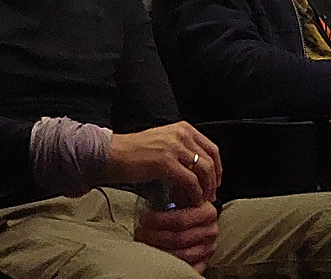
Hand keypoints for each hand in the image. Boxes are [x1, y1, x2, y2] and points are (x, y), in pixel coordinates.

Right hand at [104, 121, 221, 205]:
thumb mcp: (164, 143)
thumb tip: (197, 172)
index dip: (217, 168)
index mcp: (183, 129)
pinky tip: (188, 202)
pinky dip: (193, 194)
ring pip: (204, 172)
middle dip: (212, 182)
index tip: (215, 182)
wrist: (112, 154)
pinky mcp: (166, 162)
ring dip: (204, 190)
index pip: (212, 148)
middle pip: (210, 161)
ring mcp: (175, 147)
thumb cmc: (133, 152)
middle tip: (209, 196)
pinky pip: (190, 181)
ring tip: (198, 201)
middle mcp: (182, 135)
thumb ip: (182, 151)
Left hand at [135, 201, 218, 273]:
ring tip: (144, 244)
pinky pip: (188, 268)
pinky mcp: (205, 263)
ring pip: (182, 256)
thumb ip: (174, 194)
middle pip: (179, 238)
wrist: (198, 223)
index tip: (143, 218)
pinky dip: (171, 265)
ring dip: (159, 252)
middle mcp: (211, 231)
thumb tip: (154, 186)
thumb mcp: (182, 197)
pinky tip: (158, 259)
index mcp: (207, 212)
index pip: (181, 219)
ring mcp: (209, 249)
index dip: (159, 220)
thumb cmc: (185, 209)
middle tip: (140, 233)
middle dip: (154, 237)